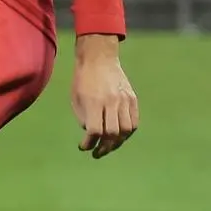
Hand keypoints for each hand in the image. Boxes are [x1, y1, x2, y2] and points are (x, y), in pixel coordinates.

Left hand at [71, 33, 138, 157]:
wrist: (99, 58)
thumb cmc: (83, 79)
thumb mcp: (75, 98)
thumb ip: (83, 117)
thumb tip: (92, 134)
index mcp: (94, 101)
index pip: (95, 130)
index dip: (88, 143)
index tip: (83, 147)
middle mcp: (111, 102)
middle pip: (112, 133)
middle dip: (104, 147)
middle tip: (97, 152)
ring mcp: (124, 100)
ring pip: (126, 130)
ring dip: (117, 143)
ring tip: (109, 147)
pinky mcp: (132, 99)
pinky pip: (134, 122)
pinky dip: (127, 133)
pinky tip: (119, 136)